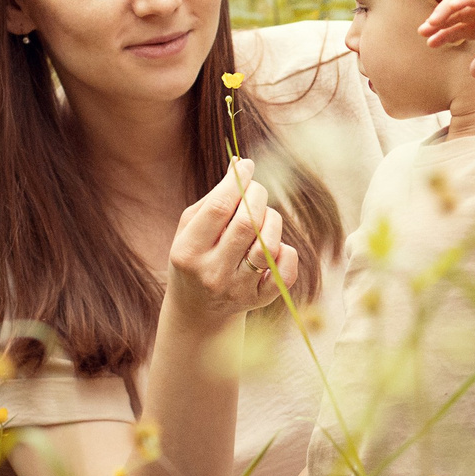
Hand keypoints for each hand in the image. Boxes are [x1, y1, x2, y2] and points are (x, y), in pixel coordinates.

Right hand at [166, 159, 298, 322]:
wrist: (198, 310)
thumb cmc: (195, 257)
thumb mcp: (190, 229)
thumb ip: (213, 198)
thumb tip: (241, 165)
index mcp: (188, 252)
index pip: (218, 209)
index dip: (238, 182)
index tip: (247, 167)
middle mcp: (212, 274)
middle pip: (247, 223)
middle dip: (257, 196)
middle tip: (256, 190)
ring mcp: (238, 290)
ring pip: (268, 244)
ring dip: (272, 220)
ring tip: (263, 217)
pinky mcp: (260, 300)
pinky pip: (286, 270)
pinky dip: (286, 251)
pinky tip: (274, 246)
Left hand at [420, 0, 474, 77]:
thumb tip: (471, 71)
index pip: (464, 25)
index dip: (445, 33)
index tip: (429, 43)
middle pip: (460, 12)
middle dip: (440, 21)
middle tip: (422, 32)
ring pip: (465, 0)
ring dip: (445, 10)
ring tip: (430, 24)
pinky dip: (459, 1)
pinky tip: (445, 13)